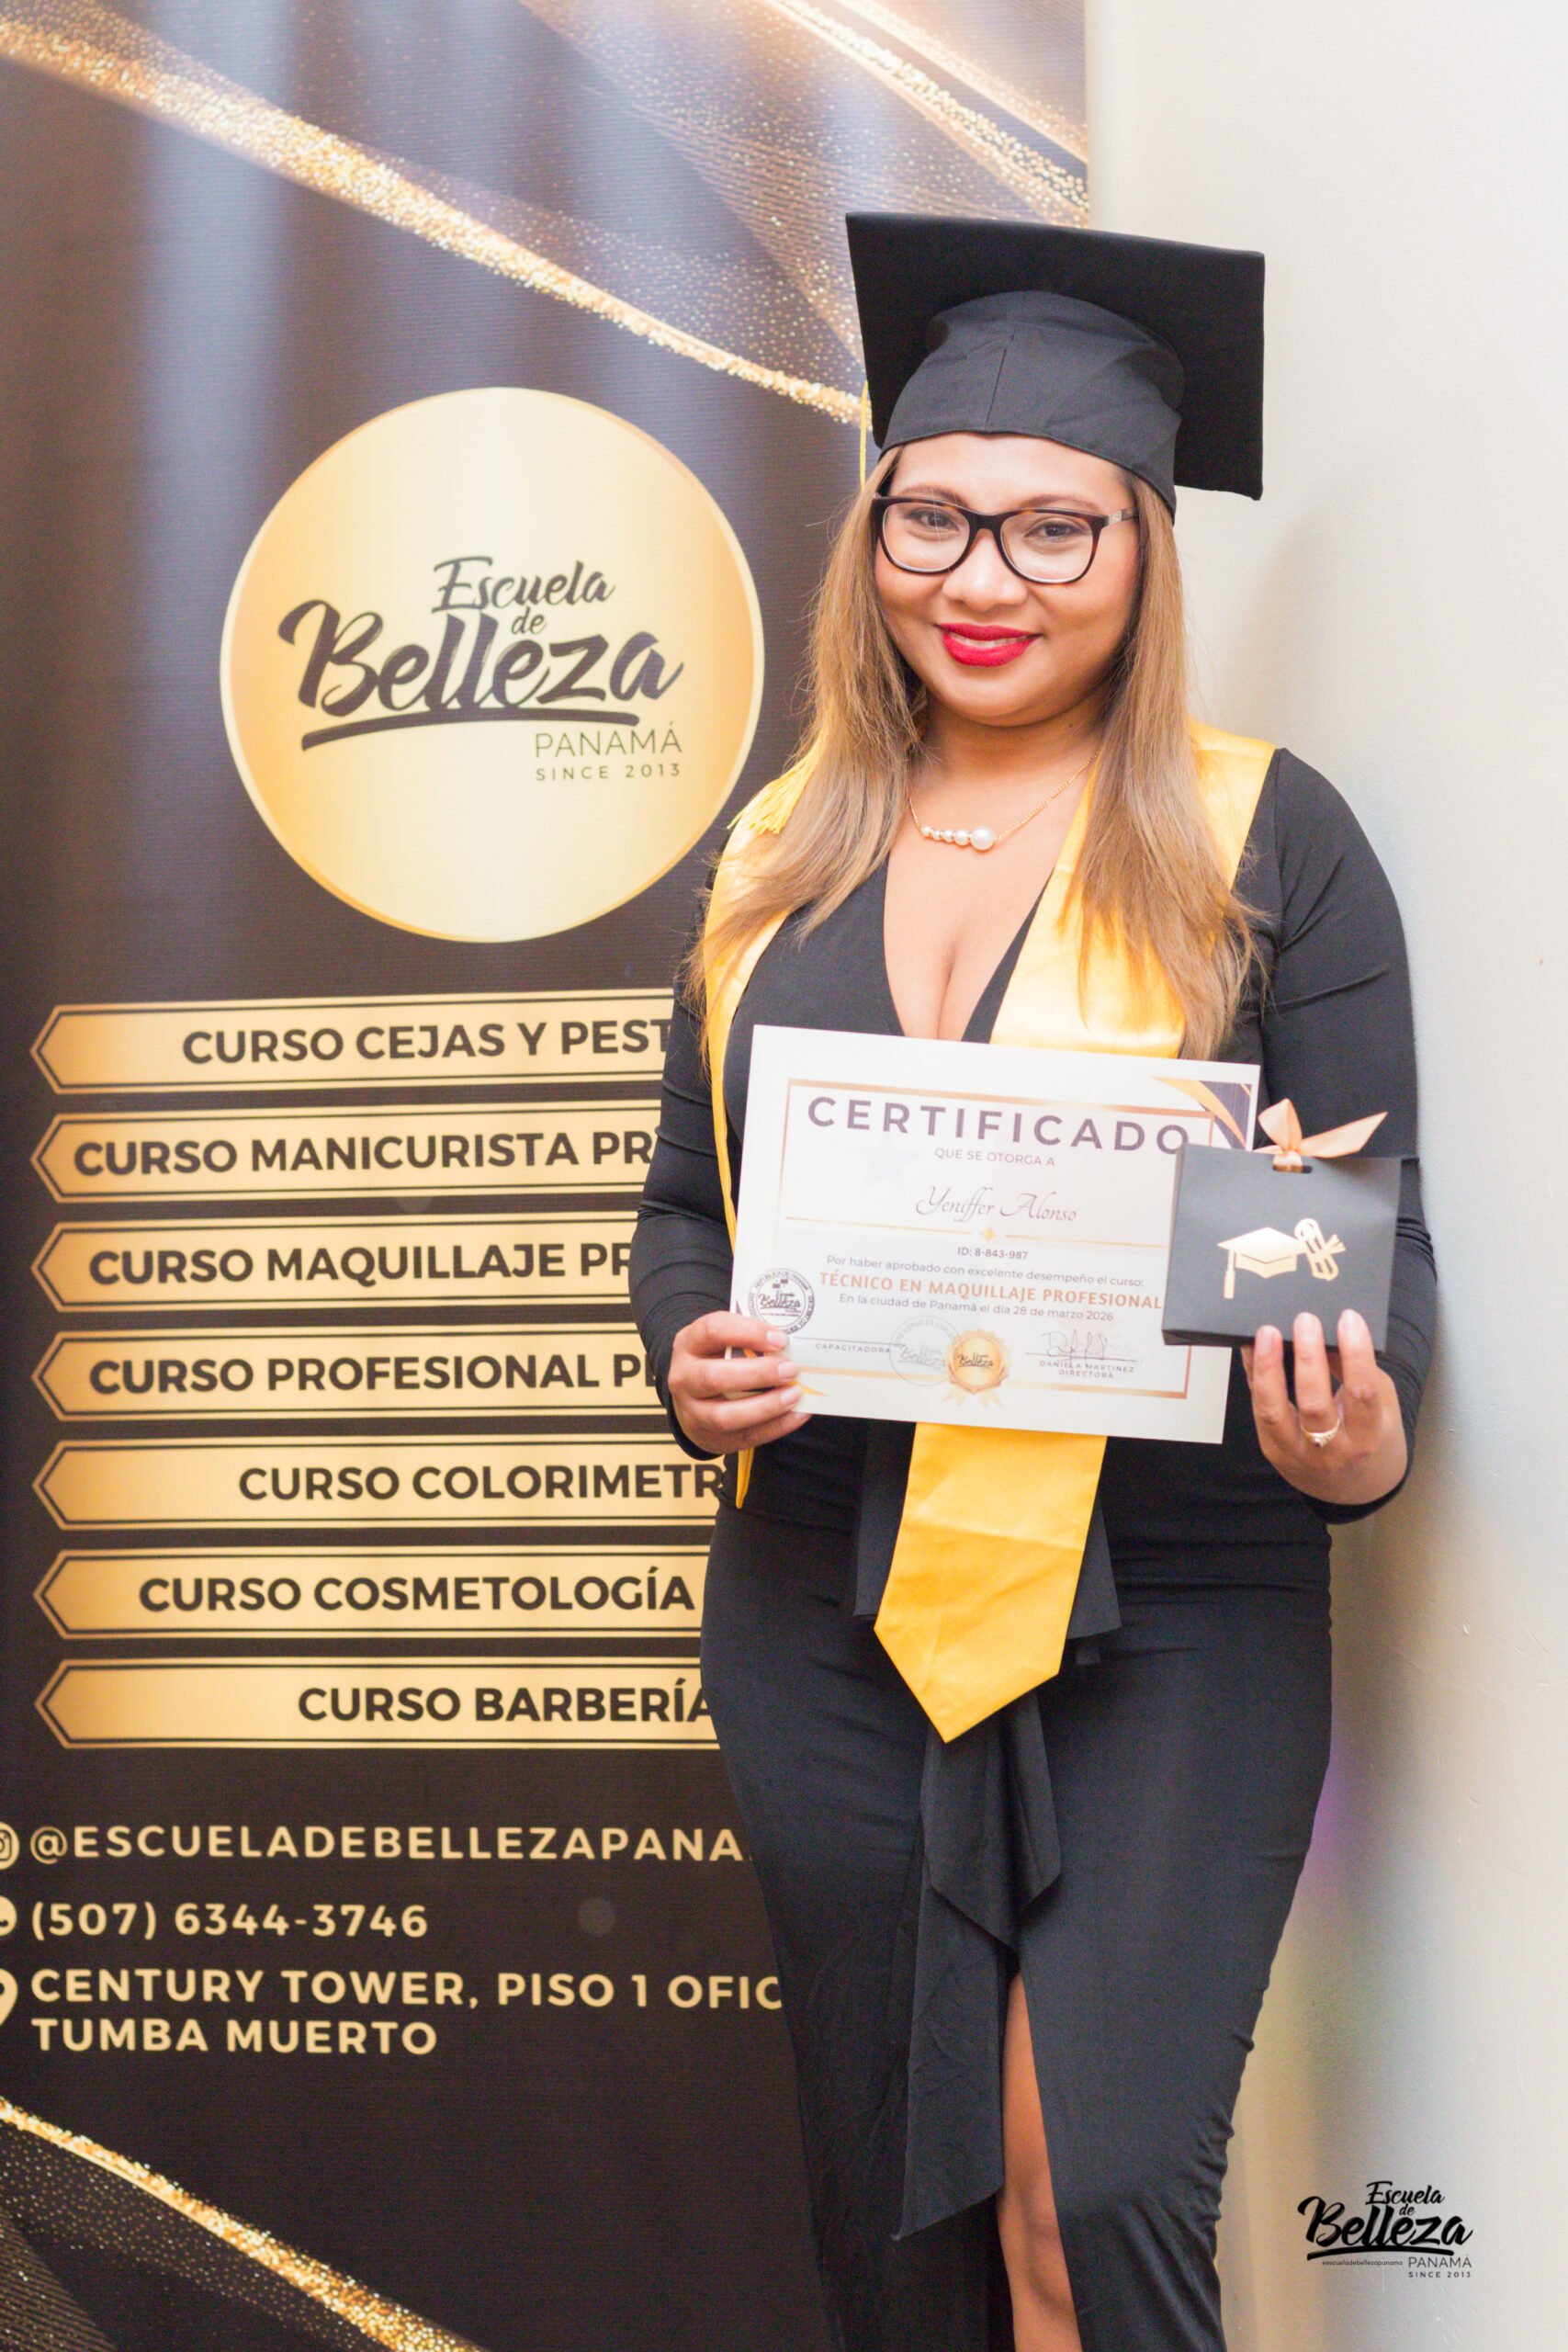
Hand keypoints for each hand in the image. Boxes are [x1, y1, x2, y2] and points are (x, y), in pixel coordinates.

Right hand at [667, 1311, 811, 1455]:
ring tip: (794, 1394)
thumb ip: (748, 1341)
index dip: (748, 1332)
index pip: (712, 1330)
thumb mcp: (721, 1342)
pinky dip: (776, 1426)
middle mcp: (683, 1378)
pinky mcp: (711, 1438)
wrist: (692, 1400)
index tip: (781, 1339)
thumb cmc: (716, 1361)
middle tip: (790, 1369)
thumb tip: (793, 1346)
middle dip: (757, 1373)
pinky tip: (798, 1414)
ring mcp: (693, 1412)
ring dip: (765, 1406)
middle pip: (713, 1377)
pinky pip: (746, 1436)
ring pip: (724, 1416)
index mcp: (688, 1344)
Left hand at [1241, 1309, 1407, 1505]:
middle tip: (1305, 1320)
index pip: (1362, 1394)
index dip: (1356, 1354)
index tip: (1349, 1318)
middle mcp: (1331, 1452)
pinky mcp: (1273, 1451)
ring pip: (1275, 1412)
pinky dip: (1256, 1377)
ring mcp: (1297, 1455)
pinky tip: (1253, 1350)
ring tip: (1268, 1333)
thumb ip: (1357, 1374)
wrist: (1355, 1487)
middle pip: (1314, 1405)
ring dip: (1268, 1369)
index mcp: (1367, 1439)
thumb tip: (1328, 1332)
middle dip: (1308, 1359)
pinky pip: (1260, 1411)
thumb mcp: (1381, 1407)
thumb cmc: (1371, 1437)